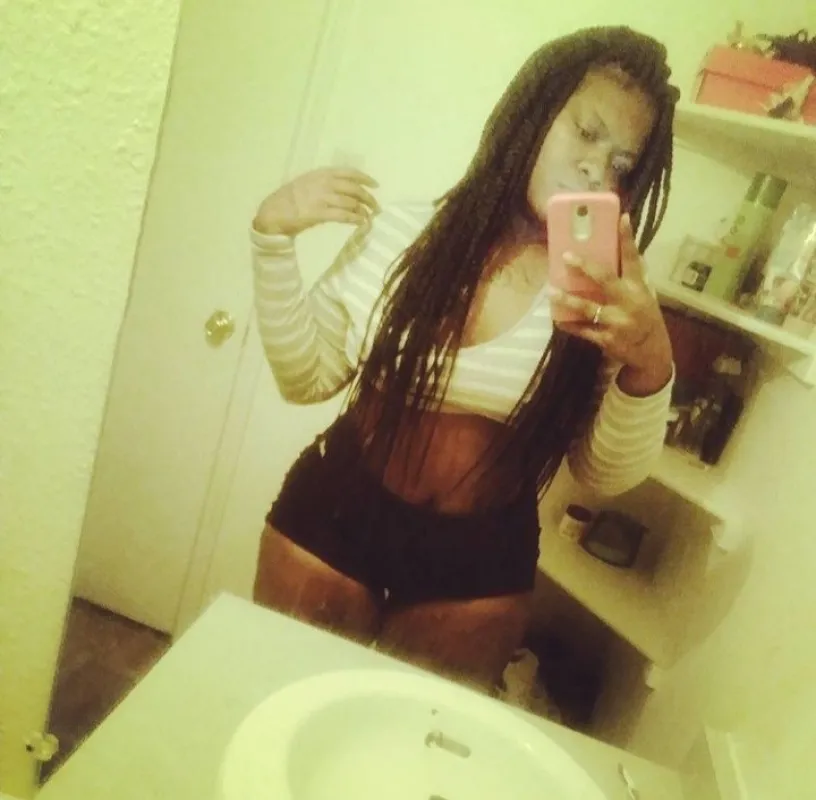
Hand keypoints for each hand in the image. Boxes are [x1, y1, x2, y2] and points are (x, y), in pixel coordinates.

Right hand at [253, 167, 379, 235]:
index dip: (365, 178)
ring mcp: (322, 197)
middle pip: (354, 188)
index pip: (349, 172)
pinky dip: (355, 219)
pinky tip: (360, 223)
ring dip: (363, 210)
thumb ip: (324, 183)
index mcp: (320, 173)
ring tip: (368, 217)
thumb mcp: (307, 183)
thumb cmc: (288, 199)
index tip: (375, 185)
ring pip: (351, 202)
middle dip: (367, 197)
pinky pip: (344, 215)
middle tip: (375, 206)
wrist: (273, 212)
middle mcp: (323, 183)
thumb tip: (344, 190)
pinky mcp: (320, 213)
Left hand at [549, 214, 673, 395]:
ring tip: (551, 291)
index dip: (627, 238)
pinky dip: (569, 324)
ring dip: (567, 299)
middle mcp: (628, 303)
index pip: (634, 259)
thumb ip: (631, 277)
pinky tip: (557, 319)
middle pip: (605, 280)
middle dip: (585, 267)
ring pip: (587, 308)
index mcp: (639, 288)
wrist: (652, 352)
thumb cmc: (644, 317)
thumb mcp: (645, 295)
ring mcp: (617, 322)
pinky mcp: (606, 339)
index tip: (621, 217)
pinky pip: (582, 330)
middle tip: (566, 256)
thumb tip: (615, 250)